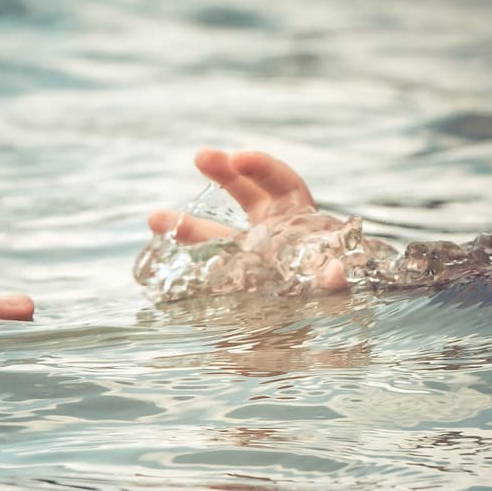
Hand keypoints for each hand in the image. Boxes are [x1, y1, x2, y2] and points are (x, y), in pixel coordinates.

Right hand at [144, 150, 397, 294]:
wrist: (304, 333)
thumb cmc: (322, 301)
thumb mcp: (331, 290)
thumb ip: (332, 281)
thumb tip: (337, 274)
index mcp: (296, 221)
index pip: (280, 183)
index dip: (260, 167)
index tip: (237, 159)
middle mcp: (268, 232)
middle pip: (244, 194)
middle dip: (223, 172)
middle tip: (200, 157)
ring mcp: (245, 256)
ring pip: (214, 233)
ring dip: (185, 223)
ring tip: (154, 218)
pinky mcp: (228, 280)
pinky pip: (204, 266)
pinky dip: (182, 258)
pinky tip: (158, 247)